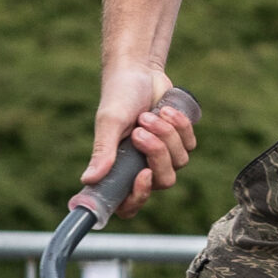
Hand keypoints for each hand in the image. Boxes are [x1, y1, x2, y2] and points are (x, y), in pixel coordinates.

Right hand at [82, 64, 196, 216]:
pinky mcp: (180, 142)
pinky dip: (179, 125)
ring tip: (149, 114)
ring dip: (166, 134)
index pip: (130, 205)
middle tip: (141, 129)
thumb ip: (102, 151)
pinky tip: (165, 109)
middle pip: (163, 181)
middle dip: (157, 153)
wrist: (139, 72)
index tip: (143, 173)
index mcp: (120, 170)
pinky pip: (189, 144)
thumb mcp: (109, 123)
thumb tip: (88, 180)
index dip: (139, 197)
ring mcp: (164, 157)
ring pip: (179, 162)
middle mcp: (142, 168)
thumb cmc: (118, 98)